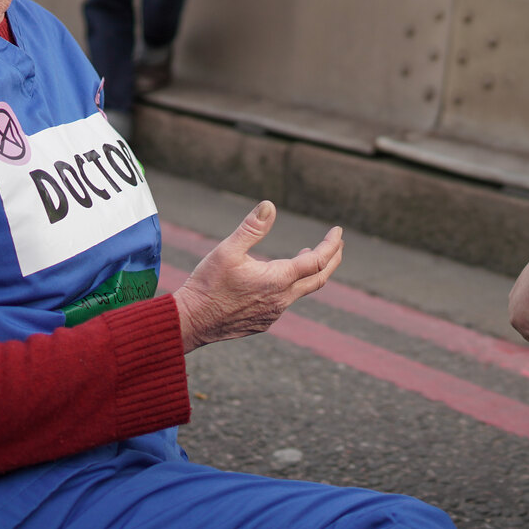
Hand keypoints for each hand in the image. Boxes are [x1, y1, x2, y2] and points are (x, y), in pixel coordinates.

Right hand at [175, 202, 343, 352]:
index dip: (330, 245)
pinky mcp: (263, 322)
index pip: (317, 260)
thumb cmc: (207, 285)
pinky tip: (280, 280)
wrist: (190, 322)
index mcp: (278, 279)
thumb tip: (270, 205)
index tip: (338, 231)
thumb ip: (251, 228)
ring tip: (308, 256)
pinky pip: (285, 302)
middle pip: (319, 279)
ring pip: (302, 292)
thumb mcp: (227, 251)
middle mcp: (281, 300)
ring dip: (311, 273)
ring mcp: (273, 314)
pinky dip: (292, 287)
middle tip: (338, 244)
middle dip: (332, 259)